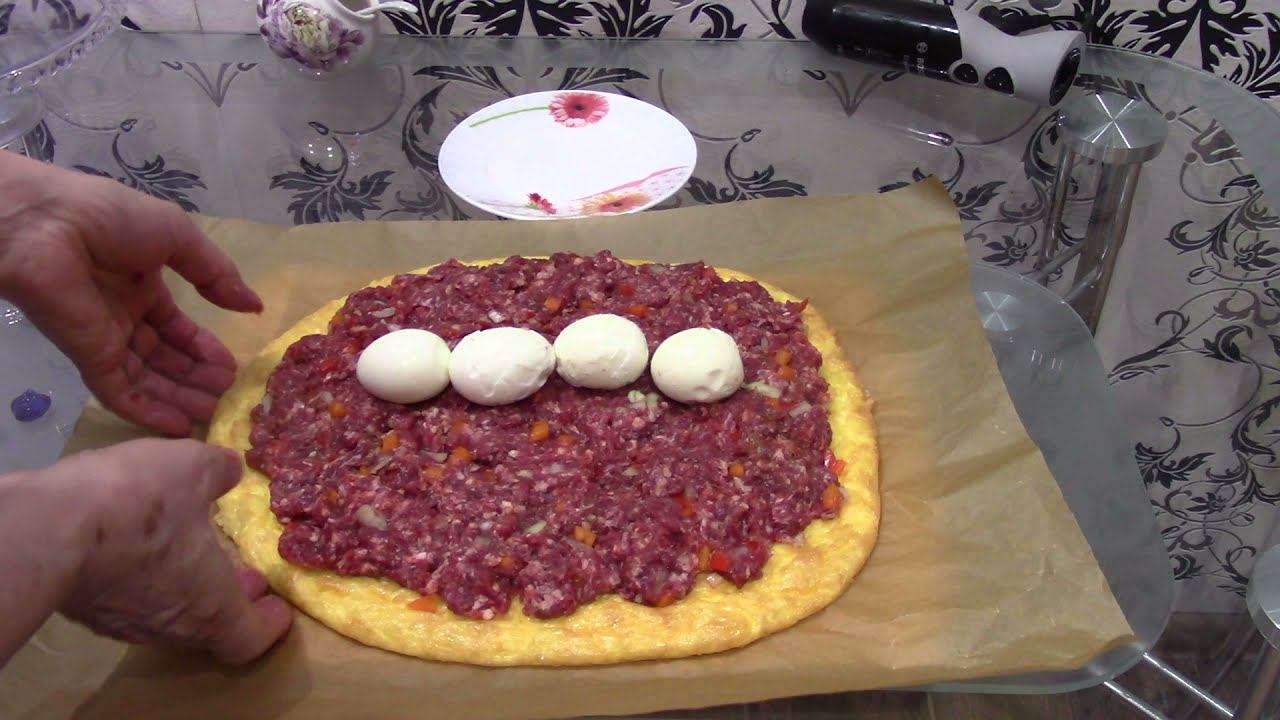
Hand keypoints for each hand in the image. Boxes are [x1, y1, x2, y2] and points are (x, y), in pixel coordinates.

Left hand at [0, 151, 261, 435]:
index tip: (232, 367)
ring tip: (213, 412)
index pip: (176, 327)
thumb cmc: (111, 219)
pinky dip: (147, 411)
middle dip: (196, 377)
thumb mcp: (177, 235)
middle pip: (165, 358)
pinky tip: (178, 425)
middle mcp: (123, 316)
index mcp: (141, 284)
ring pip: (147, 378)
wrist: (46, 225)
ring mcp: (104, 339)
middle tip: (228, 396)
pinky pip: (119, 391)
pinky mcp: (88, 357)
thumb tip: (254, 306)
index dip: (203, 348)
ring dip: (179, 398)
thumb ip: (216, 273)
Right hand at [53, 439, 291, 663]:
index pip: (248, 639)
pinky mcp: (88, 607)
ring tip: (196, 553)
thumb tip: (230, 468)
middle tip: (244, 575)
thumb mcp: (192, 467)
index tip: (277, 605)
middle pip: (211, 629)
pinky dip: (151, 581)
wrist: (46, 528)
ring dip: (190, 589)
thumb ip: (218, 470)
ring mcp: (124, 622)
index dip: (269, 624)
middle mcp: (170, 626)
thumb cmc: (139, 504)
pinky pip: (131, 602)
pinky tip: (144, 544)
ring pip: (169, 616)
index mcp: (209, 606)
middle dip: (232, 599)